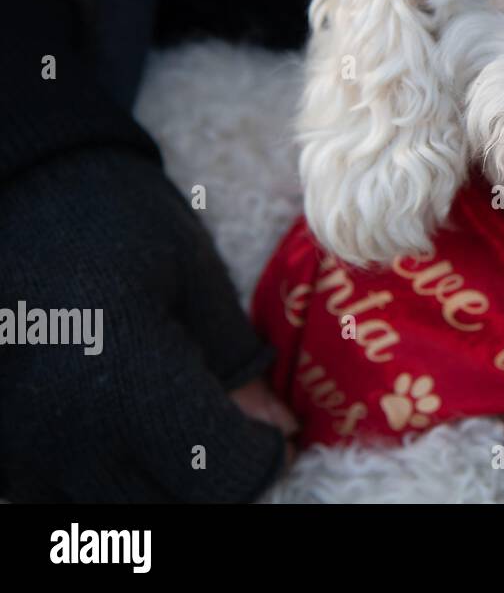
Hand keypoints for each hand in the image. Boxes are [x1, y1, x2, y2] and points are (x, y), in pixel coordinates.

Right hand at [0, 148, 289, 500]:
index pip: (222, 475)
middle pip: (170, 508)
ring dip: (161, 488)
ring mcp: (18, 448)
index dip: (263, 460)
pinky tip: (127, 436)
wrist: (10, 188)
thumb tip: (279, 428)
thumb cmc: (111, 218)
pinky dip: (106, 481)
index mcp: (128, 381)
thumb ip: (235, 361)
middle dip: (217, 481)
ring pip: (113, 512)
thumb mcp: (193, 275)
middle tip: (236, 439)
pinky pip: (59, 495)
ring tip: (181, 435)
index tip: (276, 435)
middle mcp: (65, 433)